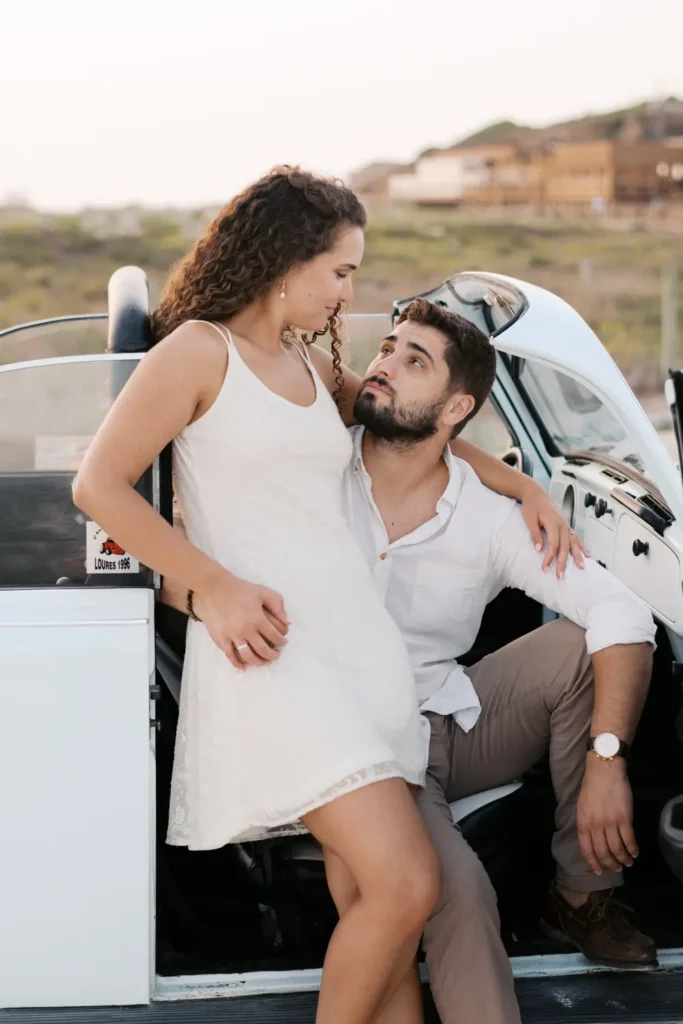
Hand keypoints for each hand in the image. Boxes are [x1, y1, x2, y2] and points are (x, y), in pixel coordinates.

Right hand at [193, 572, 289, 669]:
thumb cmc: (240, 590)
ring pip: (248, 656)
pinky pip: (230, 655)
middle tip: (276, 656)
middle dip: (272, 655)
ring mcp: (232, 636)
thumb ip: (278, 606)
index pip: (275, 637)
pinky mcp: (221, 638)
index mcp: (257, 619)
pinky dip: (238, 663)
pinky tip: (244, 667)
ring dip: (258, 662)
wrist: (214, 589)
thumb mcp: (263, 592)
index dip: (282, 642)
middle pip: (263, 650)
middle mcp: (245, 630)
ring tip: (264, 662)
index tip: (283, 643)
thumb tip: (289, 623)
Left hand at [520, 480, 588, 576]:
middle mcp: (563, 525)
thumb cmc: (531, 506)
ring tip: (581, 568)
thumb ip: (535, 534)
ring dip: (577, 556)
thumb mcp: (530, 519)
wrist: (536, 493)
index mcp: (553, 523)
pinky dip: (582, 546)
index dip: (550, 558)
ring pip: (574, 543)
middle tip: (560, 576)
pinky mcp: (566, 525)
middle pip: (565, 546)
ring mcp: (566, 525)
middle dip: (563, 562)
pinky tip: (587, 555)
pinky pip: (576, 537)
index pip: (553, 545)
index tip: (544, 568)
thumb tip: (539, 550)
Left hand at [577, 755, 637, 874]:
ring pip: (617, 849)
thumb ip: (586, 823)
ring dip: (623, 859)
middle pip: (603, 852)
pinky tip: (635, 852)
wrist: (604, 770)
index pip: (586, 849)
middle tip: (617, 868)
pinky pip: (629, 840)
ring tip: (628, 863)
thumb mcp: (582, 806)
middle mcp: (595, 825)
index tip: (599, 872)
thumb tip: (592, 840)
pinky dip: (633, 849)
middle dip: (610, 864)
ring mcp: (610, 822)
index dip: (593, 863)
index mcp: (583, 822)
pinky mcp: (624, 818)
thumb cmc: (592, 786)